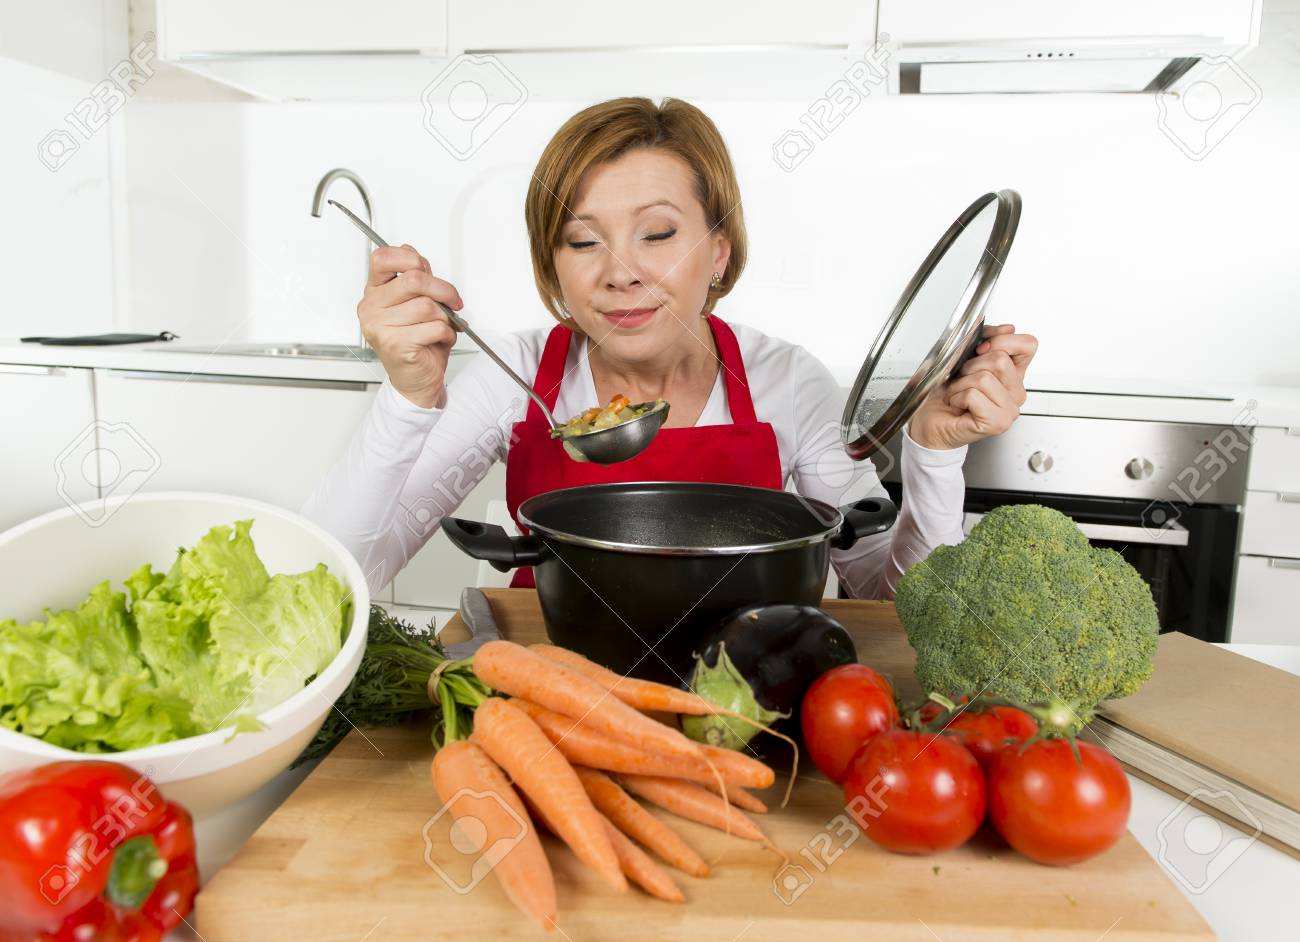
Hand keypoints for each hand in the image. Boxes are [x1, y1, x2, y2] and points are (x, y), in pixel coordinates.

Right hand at [359, 244, 462, 408]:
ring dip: (445, 318)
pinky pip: (433, 327)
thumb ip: (415, 280)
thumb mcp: (416, 304)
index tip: (426, 269)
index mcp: (374, 292)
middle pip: (413, 279)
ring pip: (426, 305)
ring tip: (443, 327)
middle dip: (443, 289)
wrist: (416, 380)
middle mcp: (371, 308)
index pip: (383, 258)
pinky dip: (446, 333)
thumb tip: (415, 256)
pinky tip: (441, 339)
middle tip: (453, 301)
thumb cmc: (417, 342)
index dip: (410, 258)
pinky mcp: (395, 344)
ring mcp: (380, 327)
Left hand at [908, 324, 1036, 450]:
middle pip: (1000, 359)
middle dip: (970, 366)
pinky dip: (957, 397)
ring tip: (957, 394)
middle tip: (961, 380)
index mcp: (1014, 375)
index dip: (1002, 340)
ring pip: (985, 377)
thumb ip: (986, 340)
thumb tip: (1006, 329)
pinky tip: (957, 405)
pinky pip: (973, 395)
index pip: (1027, 345)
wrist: (930, 423)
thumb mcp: (965, 358)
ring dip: (960, 384)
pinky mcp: (997, 423)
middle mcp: (1016, 393)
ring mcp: (1009, 410)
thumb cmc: (945, 394)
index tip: (980, 349)